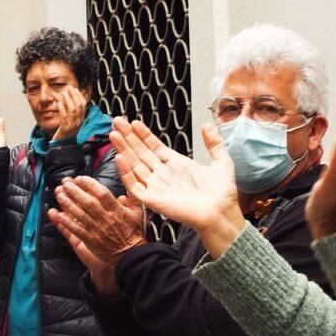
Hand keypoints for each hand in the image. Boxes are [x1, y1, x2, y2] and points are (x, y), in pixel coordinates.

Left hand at [47, 176, 144, 295]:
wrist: (130, 256)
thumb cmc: (133, 233)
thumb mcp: (137, 213)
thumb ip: (132, 197)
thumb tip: (129, 183)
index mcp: (117, 211)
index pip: (102, 194)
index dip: (90, 185)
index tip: (80, 178)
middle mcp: (106, 219)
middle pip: (88, 203)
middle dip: (75, 192)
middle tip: (65, 183)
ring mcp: (98, 231)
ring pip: (81, 215)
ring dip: (68, 204)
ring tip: (59, 195)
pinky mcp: (91, 241)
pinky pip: (77, 230)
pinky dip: (67, 223)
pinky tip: (58, 215)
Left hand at [51, 86, 88, 141]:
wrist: (63, 147)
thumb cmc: (65, 134)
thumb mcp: (71, 123)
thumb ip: (72, 113)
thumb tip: (70, 101)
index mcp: (81, 120)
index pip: (83, 106)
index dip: (79, 96)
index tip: (74, 89)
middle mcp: (78, 122)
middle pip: (79, 106)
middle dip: (74, 95)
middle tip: (69, 88)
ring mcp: (72, 125)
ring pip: (73, 110)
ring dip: (68, 100)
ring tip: (63, 93)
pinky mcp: (65, 128)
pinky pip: (64, 116)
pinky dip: (62, 108)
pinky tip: (59, 103)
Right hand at [110, 119, 242, 256]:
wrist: (221, 213)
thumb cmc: (222, 194)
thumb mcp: (221, 162)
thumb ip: (214, 143)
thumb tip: (207, 125)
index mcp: (176, 165)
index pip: (154, 146)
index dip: (143, 134)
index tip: (133, 122)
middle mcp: (163, 174)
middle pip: (140, 153)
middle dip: (128, 137)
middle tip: (117, 121)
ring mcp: (156, 186)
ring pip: (134, 165)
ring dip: (123, 150)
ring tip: (114, 135)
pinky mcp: (152, 200)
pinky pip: (134, 186)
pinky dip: (126, 173)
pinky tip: (120, 158)